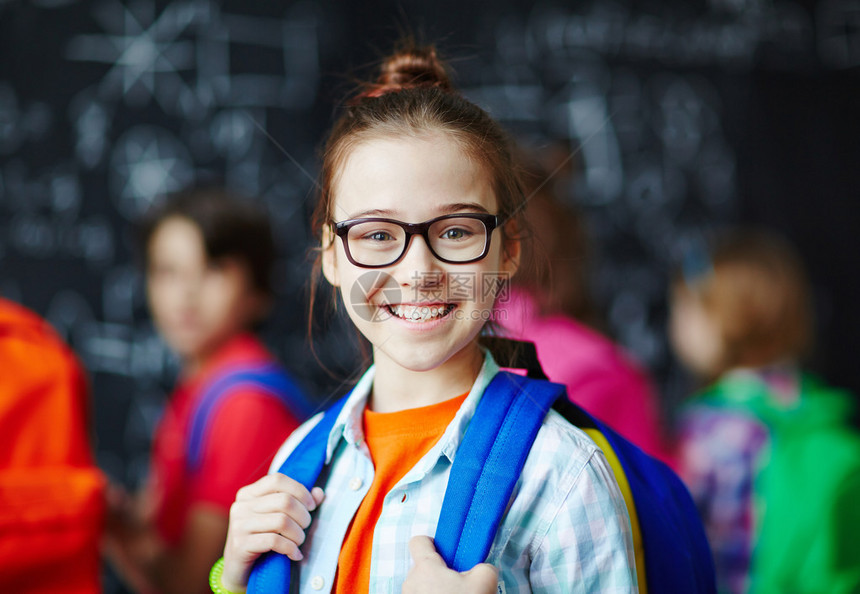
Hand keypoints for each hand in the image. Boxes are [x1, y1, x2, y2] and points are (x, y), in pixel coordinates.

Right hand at [221, 474, 324, 591]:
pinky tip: (294, 554)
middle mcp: (241, 506)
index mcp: (249, 493)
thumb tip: (319, 493)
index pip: (278, 480)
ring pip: (281, 521)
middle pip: (284, 501)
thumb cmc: (261, 539)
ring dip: (298, 534)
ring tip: (299, 542)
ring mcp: (239, 525)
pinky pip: (274, 541)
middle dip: (303, 516)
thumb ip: (298, 502)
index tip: (311, 506)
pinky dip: (290, 548)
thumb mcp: (277, 517)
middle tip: (305, 527)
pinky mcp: (240, 545)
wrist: (238, 569)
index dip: (300, 491)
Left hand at [403, 535, 498, 593]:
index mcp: (425, 568)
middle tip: (460, 584)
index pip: (419, 541)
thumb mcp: (484, 582)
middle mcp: (411, 582)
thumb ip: (484, 566)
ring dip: (437, 590)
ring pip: (423, 586)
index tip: (448, 553)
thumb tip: (482, 569)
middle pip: (424, 567)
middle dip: (441, 573)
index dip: (434, 542)